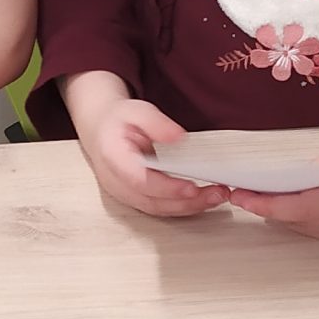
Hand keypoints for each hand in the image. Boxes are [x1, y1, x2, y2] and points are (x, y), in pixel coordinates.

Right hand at [70, 87, 228, 219]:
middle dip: (186, 201)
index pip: (139, 180)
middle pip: (152, 201)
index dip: (166, 187)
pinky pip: (160, 208)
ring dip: (189, 207)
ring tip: (216, 196)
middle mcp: (116, 182)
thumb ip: (156, 123)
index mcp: (113, 157)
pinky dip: (183, 206)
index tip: (191, 187)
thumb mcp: (136, 110)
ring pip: (158, 209)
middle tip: (216, 193)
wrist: (102, 130)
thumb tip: (178, 137)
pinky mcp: (136, 198)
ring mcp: (125, 194)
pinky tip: (204, 199)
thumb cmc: (118, 121)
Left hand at [227, 120, 318, 241]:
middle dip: (267, 209)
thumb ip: (317, 169)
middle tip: (239, 192)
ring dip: (281, 216)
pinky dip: (301, 220)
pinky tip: (286, 206)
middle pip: (298, 221)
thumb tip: (287, 181)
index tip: (240, 195)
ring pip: (307, 230)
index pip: (298, 206)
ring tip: (255, 198)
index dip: (265, 203)